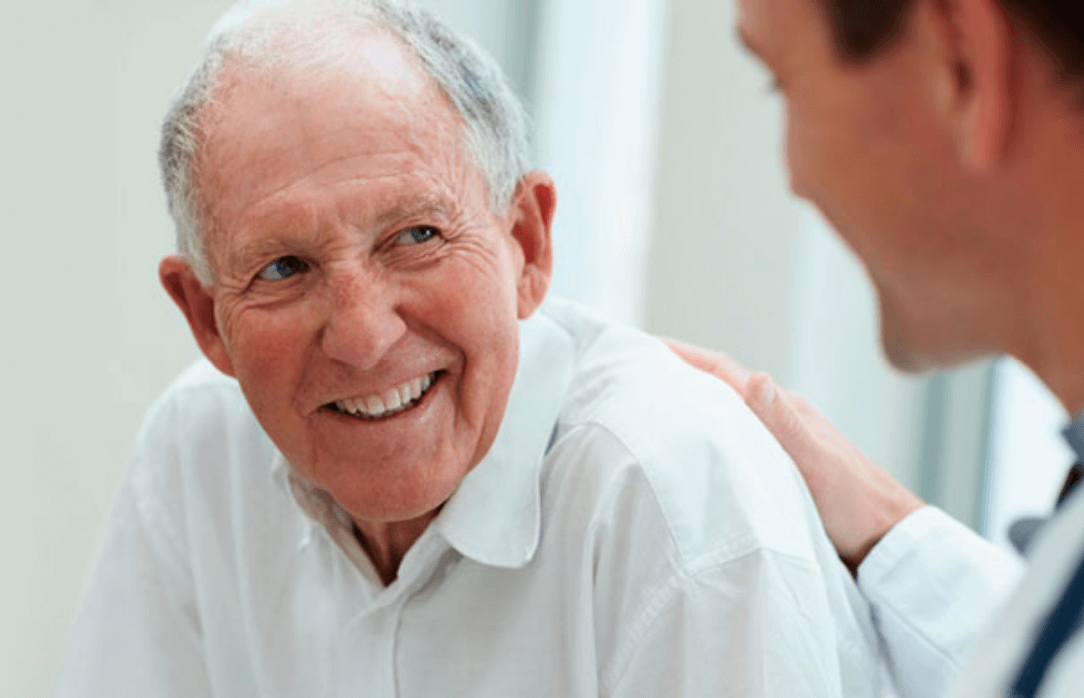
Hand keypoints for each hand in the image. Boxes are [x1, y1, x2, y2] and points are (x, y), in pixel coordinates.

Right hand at [665, 339, 923, 572]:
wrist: (888, 545)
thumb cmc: (856, 505)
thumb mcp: (815, 463)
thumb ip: (784, 423)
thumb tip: (755, 377)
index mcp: (782, 409)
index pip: (721, 372)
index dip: (681, 356)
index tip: (642, 346)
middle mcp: (777, 419)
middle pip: (717, 386)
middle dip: (676, 374)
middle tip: (632, 374)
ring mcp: (778, 443)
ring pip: (724, 414)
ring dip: (689, 404)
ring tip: (649, 408)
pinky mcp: (778, 469)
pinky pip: (732, 441)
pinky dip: (706, 436)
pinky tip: (691, 451)